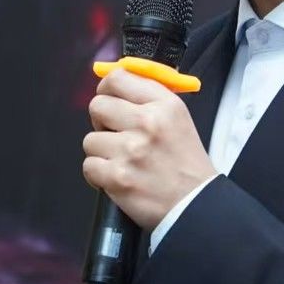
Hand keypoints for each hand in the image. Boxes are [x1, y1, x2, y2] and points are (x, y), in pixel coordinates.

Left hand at [82, 67, 217, 229]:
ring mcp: (130, 151)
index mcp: (164, 104)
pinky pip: (89, 166)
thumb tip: (112, 82)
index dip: (107, 90)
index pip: (118, 78)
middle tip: (116, 134)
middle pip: (97, 105)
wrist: (194, 205)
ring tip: (123, 161)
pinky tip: (118, 178)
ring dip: (102, 152)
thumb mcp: (178, 118)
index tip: (110, 100)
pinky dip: (99, 175)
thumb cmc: (185, 163)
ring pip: (90, 139)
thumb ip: (148, 98)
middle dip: (101, 121)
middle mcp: (147, 123)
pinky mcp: (117, 177)